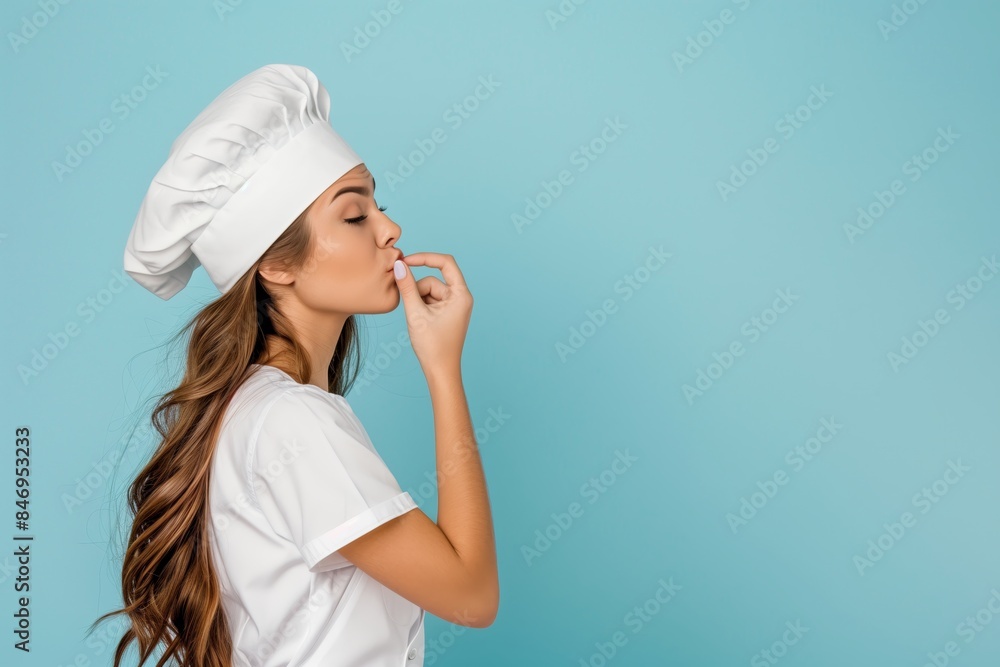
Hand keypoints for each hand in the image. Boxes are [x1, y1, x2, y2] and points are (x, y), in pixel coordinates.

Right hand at [393, 252, 472, 376]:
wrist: (440, 371)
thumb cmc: (433, 346)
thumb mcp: (416, 313)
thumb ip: (407, 287)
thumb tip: (400, 265)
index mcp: (461, 295)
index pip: (445, 263)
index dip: (425, 258)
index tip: (406, 261)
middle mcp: (461, 298)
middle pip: (433, 280)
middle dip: (417, 290)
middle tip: (409, 307)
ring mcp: (454, 305)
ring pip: (428, 290)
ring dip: (417, 300)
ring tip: (416, 319)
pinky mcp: (447, 312)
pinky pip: (430, 300)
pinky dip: (420, 306)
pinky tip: (419, 321)